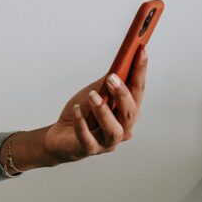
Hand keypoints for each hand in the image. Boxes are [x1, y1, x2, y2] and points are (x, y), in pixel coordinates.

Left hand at [42, 46, 147, 163]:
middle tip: (112, 78)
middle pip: (130, 113)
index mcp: (126, 112)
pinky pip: (87, 138)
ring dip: (104, 111)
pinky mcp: (88, 149)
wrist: (60, 137)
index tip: (141, 51)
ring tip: (92, 96)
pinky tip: (77, 110)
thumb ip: (107, 83)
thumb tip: (119, 65)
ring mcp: (106, 142)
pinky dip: (82, 123)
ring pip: (114, 130)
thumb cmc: (82, 114)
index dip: (140, 71)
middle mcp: (122, 129)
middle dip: (123, 94)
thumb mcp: (94, 93)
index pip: (138, 91)